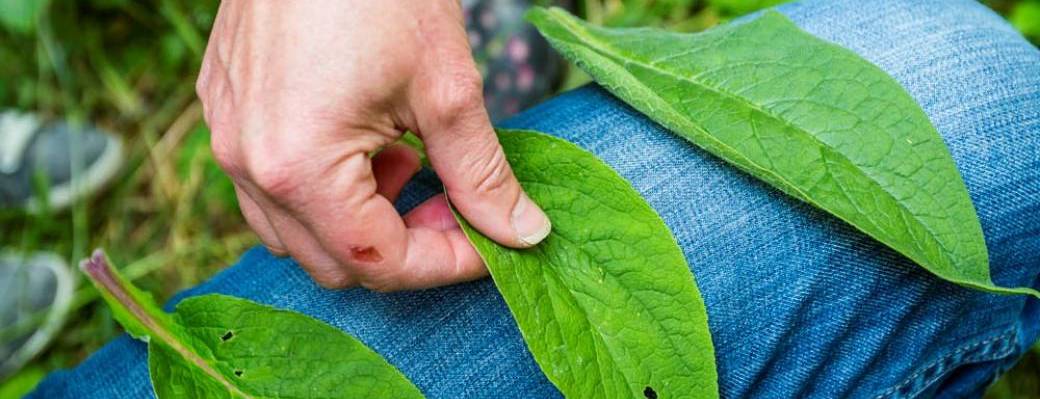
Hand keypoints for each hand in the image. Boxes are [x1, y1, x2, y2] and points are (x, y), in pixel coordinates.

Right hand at [196, 0, 550, 290]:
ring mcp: (227, 137)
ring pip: (295, 231)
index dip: (444, 263)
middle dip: (404, 245)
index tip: (490, 244)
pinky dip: (326, 187)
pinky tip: (367, 139)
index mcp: (299, 166)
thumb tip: (522, 233)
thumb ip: (482, 174)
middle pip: (332, 259)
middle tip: (456, 205)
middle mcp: (248, 164)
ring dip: (361, 220)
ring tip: (410, 164)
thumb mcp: (447, 88)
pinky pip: (270, 185)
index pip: (378, 259)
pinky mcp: (224, 109)